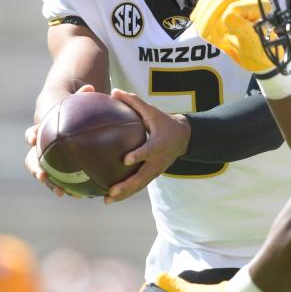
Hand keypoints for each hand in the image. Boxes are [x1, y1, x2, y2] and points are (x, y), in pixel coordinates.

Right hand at [25, 84, 96, 197]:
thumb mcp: (74, 105)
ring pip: (43, 175)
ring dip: (50, 184)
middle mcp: (39, 149)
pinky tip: (78, 196)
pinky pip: (58, 182)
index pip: (31, 134)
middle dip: (35, 169)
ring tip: (60, 192)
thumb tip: (90, 88)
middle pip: (31, 160)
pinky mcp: (55, 172)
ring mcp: (45, 162)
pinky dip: (67, 188)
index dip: (31, 137)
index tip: (32, 140)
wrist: (65, 126)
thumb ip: (80, 98)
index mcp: (40, 133)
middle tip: (41, 175)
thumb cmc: (70, 114)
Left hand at [104, 88, 189, 204]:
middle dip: (127, 185)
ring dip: (124, 194)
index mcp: (158, 144)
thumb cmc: (163, 122)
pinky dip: (126, 193)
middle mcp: (157, 161)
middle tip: (112, 191)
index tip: (126, 159)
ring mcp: (155, 171)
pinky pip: (139, 186)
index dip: (138, 155)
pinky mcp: (152, 176)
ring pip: (139, 186)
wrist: (183, 138)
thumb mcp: (152, 111)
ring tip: (107, 200)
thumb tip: (113, 91)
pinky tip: (110, 198)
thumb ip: (134, 102)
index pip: (148, 150)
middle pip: (142, 177)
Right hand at [191, 0, 275, 73]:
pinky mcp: (227, 2)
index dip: (221, 23)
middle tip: (202, 34)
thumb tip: (227, 15)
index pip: (232, 8)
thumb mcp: (251, 47)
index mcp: (258, 7)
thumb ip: (242, 30)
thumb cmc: (256, 53)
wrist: (254, 55)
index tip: (220, 40)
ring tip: (201, 31)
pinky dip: (200, 9)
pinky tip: (197, 20)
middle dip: (208, 17)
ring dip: (202, 13)